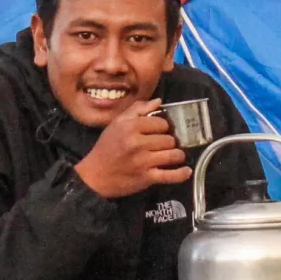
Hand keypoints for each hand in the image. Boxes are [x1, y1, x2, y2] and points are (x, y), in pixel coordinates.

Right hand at [74, 103, 188, 198]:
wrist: (94, 176)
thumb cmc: (106, 148)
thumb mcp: (117, 124)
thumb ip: (137, 110)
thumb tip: (159, 101)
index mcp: (131, 127)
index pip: (161, 123)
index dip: (163, 127)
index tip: (159, 132)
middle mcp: (138, 143)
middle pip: (169, 139)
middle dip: (169, 142)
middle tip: (163, 145)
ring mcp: (143, 162)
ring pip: (173, 155)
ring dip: (176, 155)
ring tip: (173, 156)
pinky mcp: (146, 178)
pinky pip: (170, 175)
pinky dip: (181, 174)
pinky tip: (186, 170)